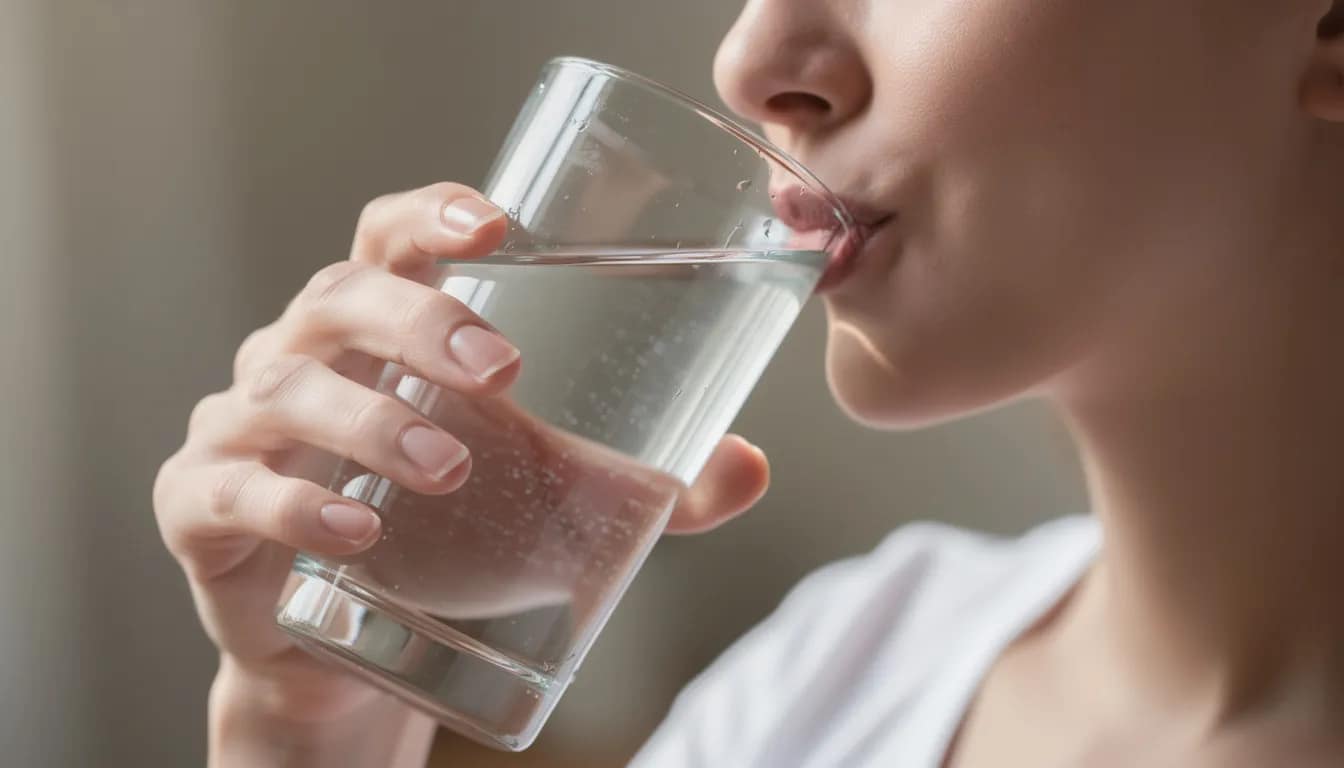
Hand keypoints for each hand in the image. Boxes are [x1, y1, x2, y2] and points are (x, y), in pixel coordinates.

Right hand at [153, 182, 769, 764]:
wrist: (353, 648)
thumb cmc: (447, 537)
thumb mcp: (549, 501)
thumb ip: (646, 485)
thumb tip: (753, 467)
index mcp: (383, 331)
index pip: (389, 238)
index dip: (432, 214)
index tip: (498, 224)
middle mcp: (303, 357)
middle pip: (339, 297)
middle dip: (418, 321)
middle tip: (500, 368)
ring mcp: (243, 427)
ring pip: (285, 387)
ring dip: (370, 420)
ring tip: (448, 465)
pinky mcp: (204, 507)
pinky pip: (232, 488)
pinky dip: (294, 504)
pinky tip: (357, 533)